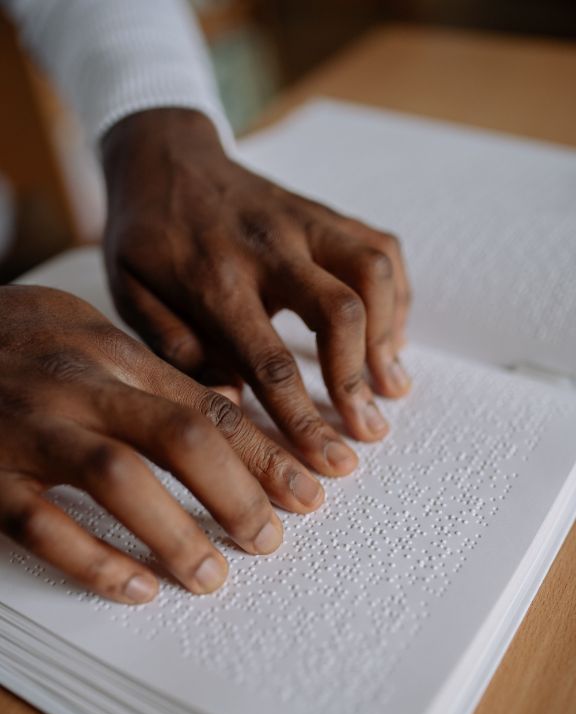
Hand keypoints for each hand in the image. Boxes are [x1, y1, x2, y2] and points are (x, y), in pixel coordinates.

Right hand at [0, 285, 323, 602]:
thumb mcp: (81, 335)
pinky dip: (93, 561)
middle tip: (271, 540)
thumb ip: (147, 375)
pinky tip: (136, 589)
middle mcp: (75, 386)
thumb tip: (224, 412)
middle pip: (179, 437)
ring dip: (175, 534)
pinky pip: (42, 523)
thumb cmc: (7, 342)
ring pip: (118, 479)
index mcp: (108, 352)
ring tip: (214, 576)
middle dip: (238, 493)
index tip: (311, 489)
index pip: (206, 404)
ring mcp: (27, 430)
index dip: (265, 452)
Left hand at [103, 108, 410, 477]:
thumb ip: (177, 349)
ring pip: (373, 271)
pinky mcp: (324, 212)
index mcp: (214, 279)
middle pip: (339, 312)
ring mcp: (303, 222)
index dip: (303, 418)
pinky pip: (381, 248)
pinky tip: (390, 336)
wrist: (163, 154)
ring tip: (391, 386)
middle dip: (358, 381)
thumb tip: (229, 403)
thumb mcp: (132, 294)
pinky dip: (397, 297)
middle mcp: (269, 247)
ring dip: (390, 336)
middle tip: (368, 430)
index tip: (328, 460)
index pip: (269, 361)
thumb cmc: (145, 234)